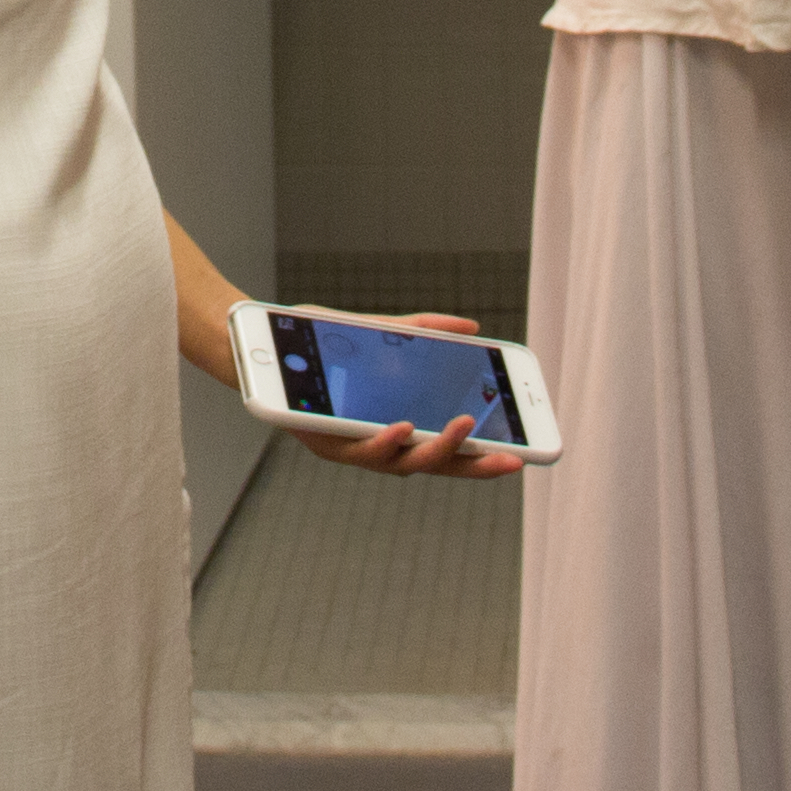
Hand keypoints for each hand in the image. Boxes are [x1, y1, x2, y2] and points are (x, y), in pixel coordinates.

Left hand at [292, 313, 528, 480]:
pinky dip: (385, 440)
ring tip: (464, 427)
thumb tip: (471, 326)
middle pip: (434, 465)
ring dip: (436, 449)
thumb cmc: (323, 342)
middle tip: (511, 458)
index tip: (523, 451)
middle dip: (474, 464)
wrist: (267, 341)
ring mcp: (352, 447)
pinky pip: (358, 450)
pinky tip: (403, 426)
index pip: (448, 448)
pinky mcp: (323, 442)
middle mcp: (378, 445)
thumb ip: (424, 332)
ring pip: (401, 463)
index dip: (483, 454)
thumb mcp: (381, 331)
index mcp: (396, 426)